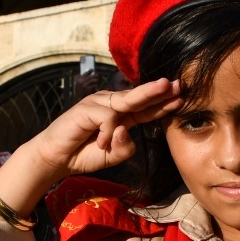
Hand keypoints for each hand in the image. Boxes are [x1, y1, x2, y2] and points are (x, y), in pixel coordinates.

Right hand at [28, 78, 182, 177]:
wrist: (57, 158)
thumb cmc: (86, 154)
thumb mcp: (114, 155)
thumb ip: (126, 147)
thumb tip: (125, 130)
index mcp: (122, 116)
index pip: (146, 108)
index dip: (163, 103)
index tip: (182, 97)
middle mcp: (112, 105)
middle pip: (139, 96)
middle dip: (160, 89)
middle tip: (178, 82)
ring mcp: (98, 104)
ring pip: (126, 100)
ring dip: (146, 96)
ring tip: (165, 88)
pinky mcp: (85, 108)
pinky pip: (105, 116)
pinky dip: (106, 131)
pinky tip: (100, 142)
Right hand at [74, 70, 102, 97]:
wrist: (79, 98)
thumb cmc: (80, 90)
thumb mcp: (78, 83)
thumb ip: (80, 77)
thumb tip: (86, 72)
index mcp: (78, 79)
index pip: (86, 73)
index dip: (90, 70)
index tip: (92, 69)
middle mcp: (81, 81)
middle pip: (91, 76)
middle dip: (95, 75)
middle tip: (98, 75)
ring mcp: (84, 85)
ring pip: (93, 80)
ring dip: (96, 80)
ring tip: (97, 80)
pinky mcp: (87, 89)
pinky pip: (94, 85)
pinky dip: (95, 85)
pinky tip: (96, 85)